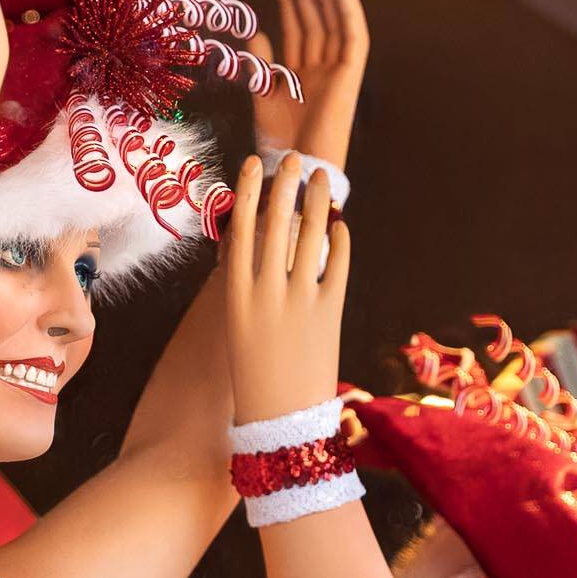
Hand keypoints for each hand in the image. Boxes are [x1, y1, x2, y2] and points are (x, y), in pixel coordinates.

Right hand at [224, 153, 351, 422]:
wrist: (281, 419)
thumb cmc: (255, 373)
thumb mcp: (241, 325)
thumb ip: (251, 285)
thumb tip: (267, 243)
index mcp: (237, 295)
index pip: (241, 230)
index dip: (248, 193)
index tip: (253, 164)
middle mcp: (266, 292)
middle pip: (276, 224)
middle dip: (285, 186)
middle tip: (293, 158)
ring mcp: (299, 300)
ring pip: (310, 236)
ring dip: (317, 202)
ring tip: (320, 178)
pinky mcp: (330, 312)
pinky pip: (338, 264)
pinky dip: (340, 240)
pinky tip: (340, 225)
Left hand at [248, 0, 367, 166]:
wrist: (294, 166)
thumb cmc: (280, 141)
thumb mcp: (263, 95)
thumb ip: (262, 63)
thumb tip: (258, 31)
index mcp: (303, 72)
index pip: (297, 24)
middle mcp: (322, 67)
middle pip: (314, 17)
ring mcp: (337, 71)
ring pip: (331, 22)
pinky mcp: (349, 76)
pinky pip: (353, 38)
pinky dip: (349, 11)